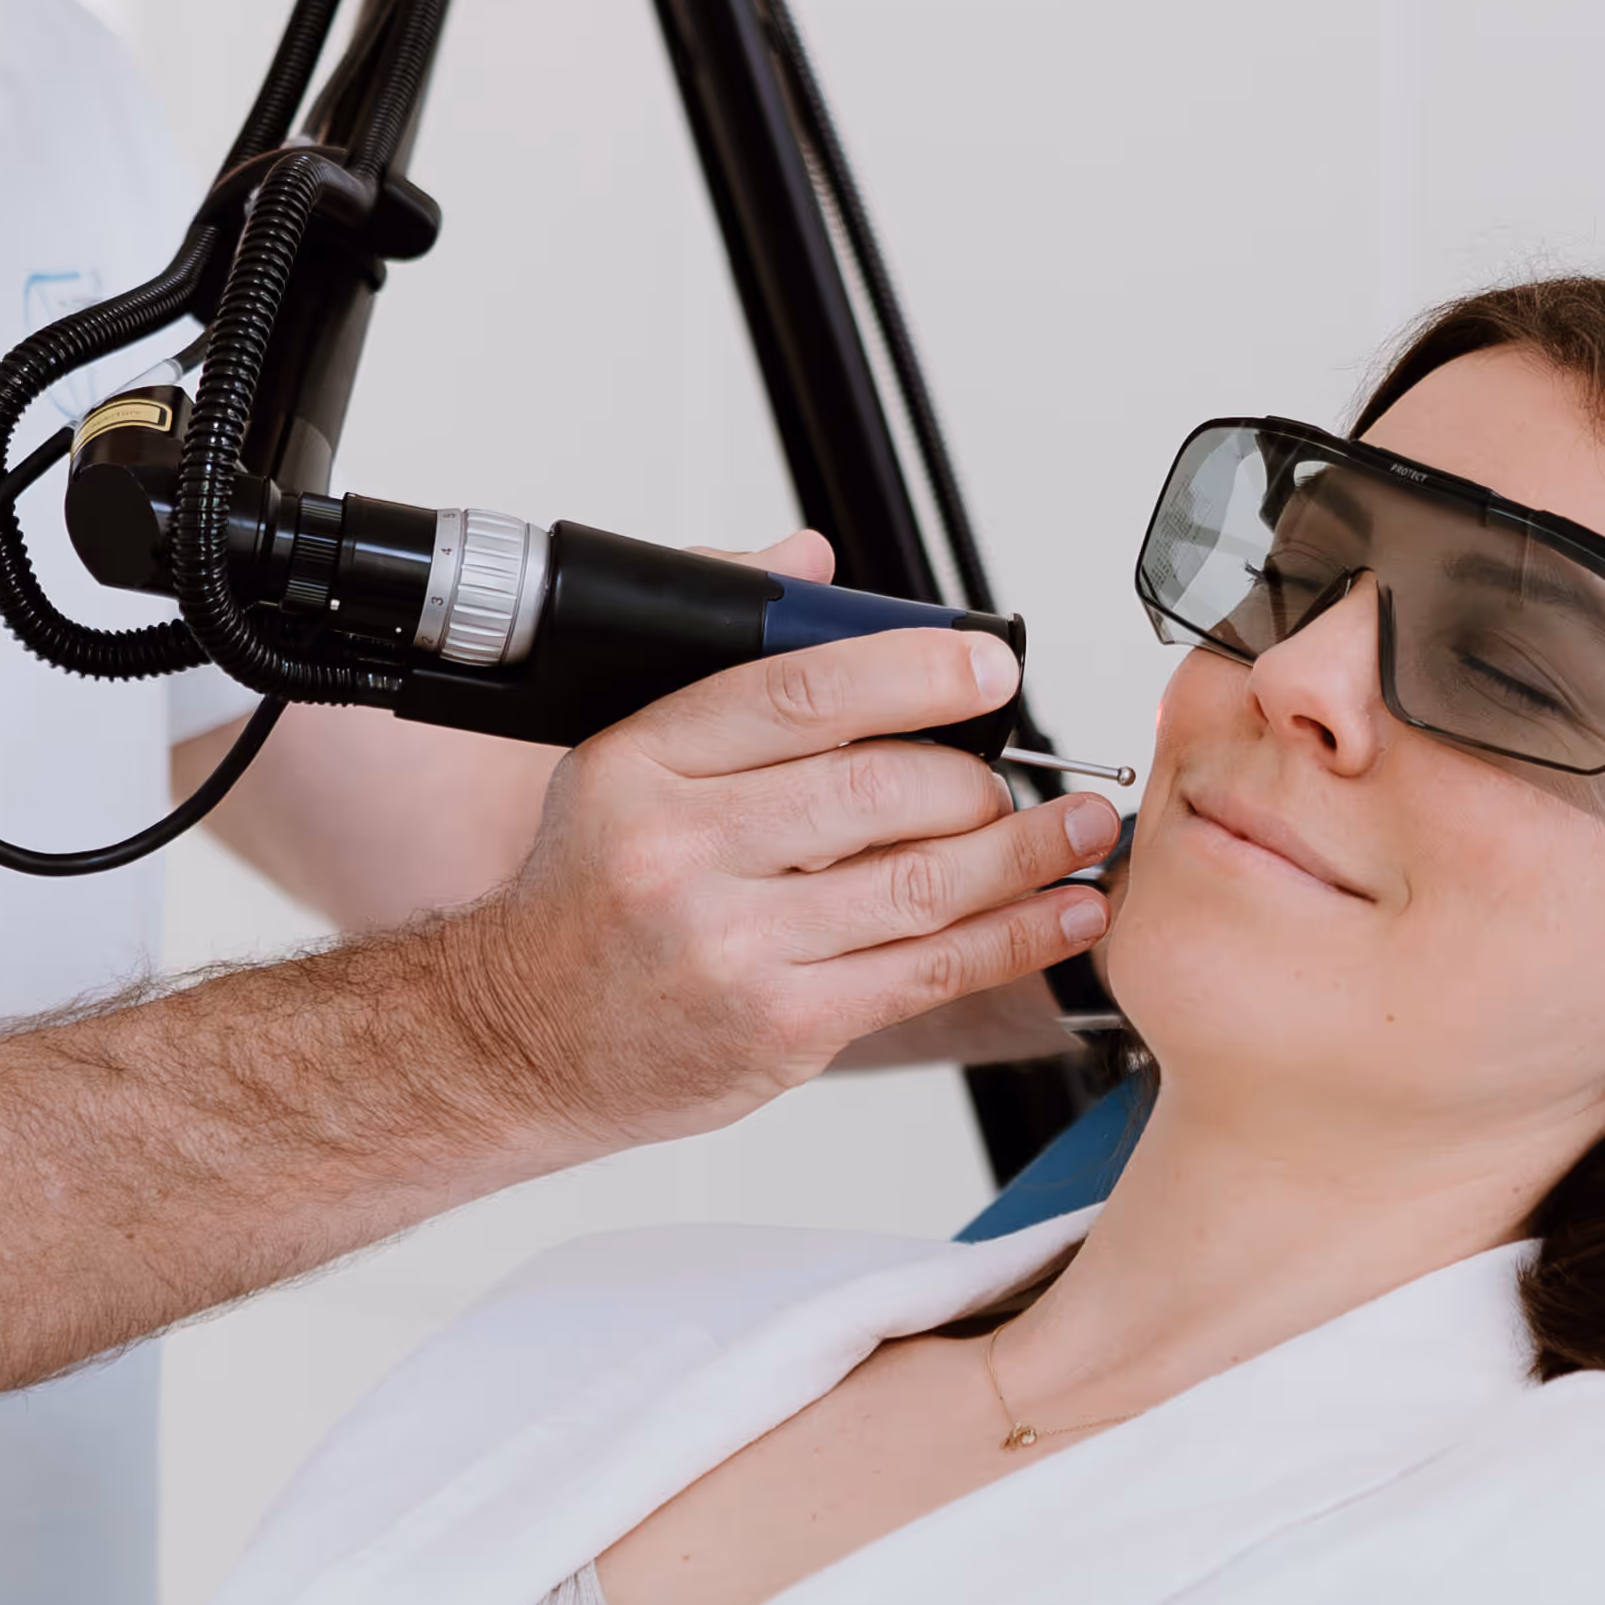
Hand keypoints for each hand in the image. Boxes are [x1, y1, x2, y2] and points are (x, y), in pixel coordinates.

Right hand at [440, 551, 1114, 1142]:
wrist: (521, 1038)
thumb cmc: (588, 897)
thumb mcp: (618, 760)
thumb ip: (724, 665)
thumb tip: (812, 565)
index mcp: (640, 763)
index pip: (800, 693)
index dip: (916, 672)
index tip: (990, 667)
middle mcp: (679, 852)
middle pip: (879, 788)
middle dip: (977, 777)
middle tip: (1020, 773)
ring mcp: (730, 947)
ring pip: (920, 881)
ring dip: (1025, 853)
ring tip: (1083, 830)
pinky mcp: (777, 1027)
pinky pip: (926, 969)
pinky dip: (1015, 937)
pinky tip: (1062, 911)